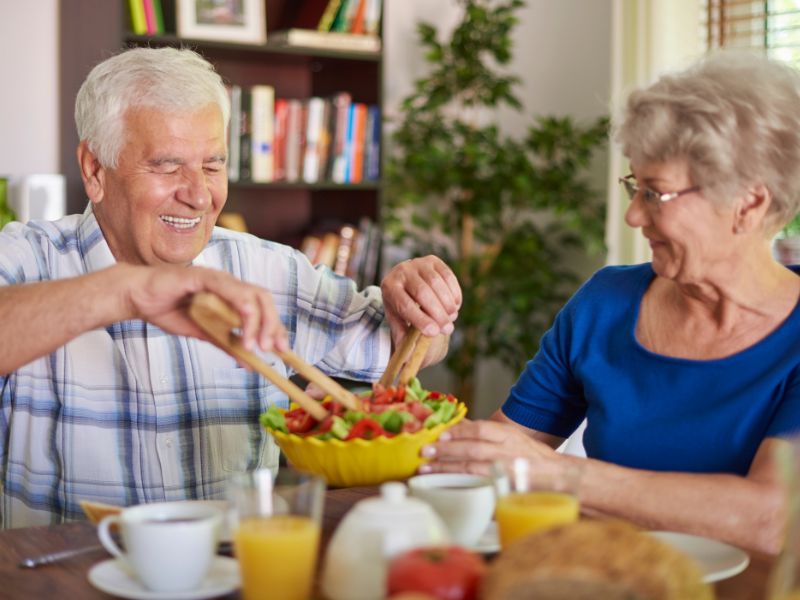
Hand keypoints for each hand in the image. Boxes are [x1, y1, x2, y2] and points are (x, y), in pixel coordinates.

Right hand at [122, 264, 287, 352]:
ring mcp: (217, 278)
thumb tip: (250, 364)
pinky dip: (239, 308)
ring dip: (258, 321)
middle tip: (272, 349)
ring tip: (254, 346)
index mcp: (231, 295)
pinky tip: (241, 327)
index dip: (276, 326)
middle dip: (273, 325)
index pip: (263, 307)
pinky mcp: (202, 276)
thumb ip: (226, 344)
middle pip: (264, 299)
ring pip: (251, 295)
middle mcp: (229, 284)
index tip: (283, 349)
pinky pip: (228, 289)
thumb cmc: (167, 310)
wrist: (137, 297)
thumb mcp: (203, 333)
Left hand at [381, 256, 461, 340]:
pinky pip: (448, 276)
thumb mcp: (398, 322)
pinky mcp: (433, 260)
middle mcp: (401, 271)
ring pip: (437, 283)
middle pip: (422, 292)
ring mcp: (418, 263)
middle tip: (447, 329)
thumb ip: (403, 338)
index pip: (405, 304)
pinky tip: (455, 306)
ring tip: (451, 318)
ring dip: (447, 303)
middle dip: (437, 313)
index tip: (434, 333)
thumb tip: (409, 359)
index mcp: (389, 287)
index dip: (420, 319)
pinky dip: (454, 293)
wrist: (406, 284)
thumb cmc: (402, 309)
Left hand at [419, 419, 558, 475]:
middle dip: (446, 450)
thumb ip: (487, 433)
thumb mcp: (511, 437)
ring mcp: (507, 472)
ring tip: (426, 469)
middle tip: (425, 451)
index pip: (481, 429)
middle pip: (473, 448)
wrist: (559, 477)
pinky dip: (461, 486)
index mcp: (508, 435)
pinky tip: (445, 486)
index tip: (441, 433)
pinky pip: (479, 487)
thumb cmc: (531, 456)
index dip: (460, 430)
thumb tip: (459, 425)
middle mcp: (508, 452)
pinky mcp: (505, 489)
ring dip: (447, 469)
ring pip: (472, 469)